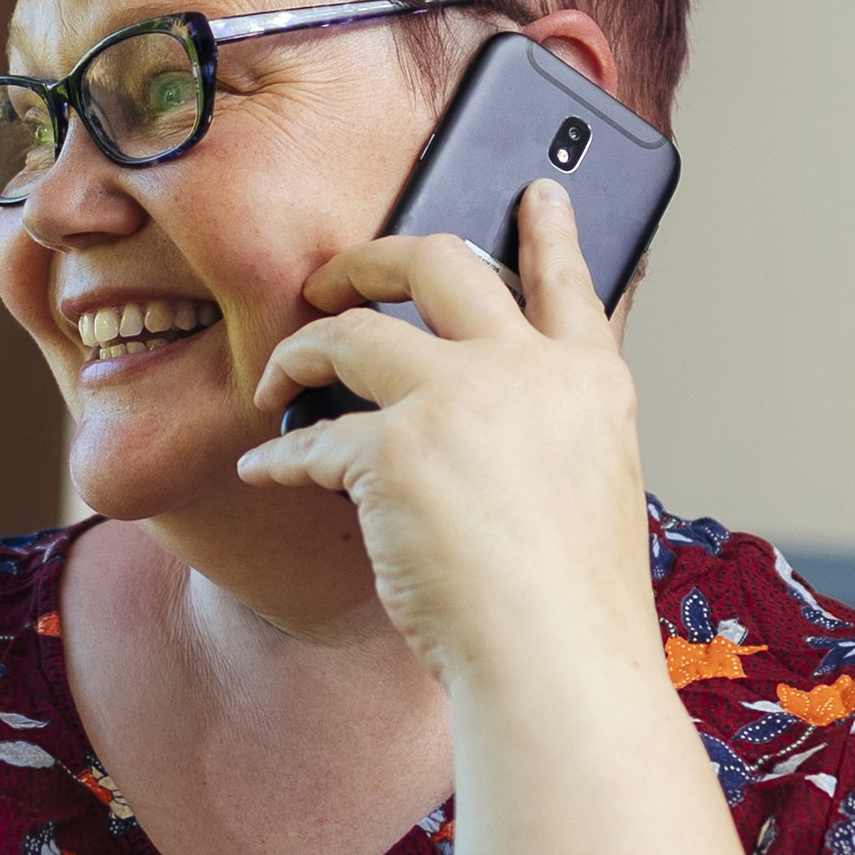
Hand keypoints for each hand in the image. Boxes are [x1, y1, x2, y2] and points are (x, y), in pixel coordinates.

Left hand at [232, 181, 658, 693]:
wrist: (554, 664)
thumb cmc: (566, 605)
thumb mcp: (588, 490)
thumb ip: (546, 429)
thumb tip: (479, 401)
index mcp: (591, 384)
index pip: (571, 283)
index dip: (550, 230)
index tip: (534, 190)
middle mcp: (529, 371)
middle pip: (439, 263)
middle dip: (370, 256)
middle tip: (333, 276)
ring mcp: (460, 401)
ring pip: (352, 332)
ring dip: (301, 352)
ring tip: (279, 378)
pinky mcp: (395, 450)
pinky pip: (311, 439)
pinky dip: (279, 457)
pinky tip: (262, 468)